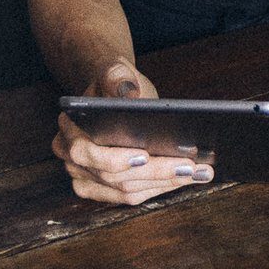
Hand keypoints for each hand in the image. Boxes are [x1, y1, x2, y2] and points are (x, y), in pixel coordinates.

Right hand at [52, 61, 212, 204]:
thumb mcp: (114, 71)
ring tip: (199, 172)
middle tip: (190, 166)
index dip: (116, 158)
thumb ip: (117, 76)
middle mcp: (72, 159)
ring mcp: (85, 178)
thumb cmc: (114, 84)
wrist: (112, 94)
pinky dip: (159, 188)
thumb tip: (129, 93)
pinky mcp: (103, 190)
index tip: (146, 155)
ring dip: (164, 184)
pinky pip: (130, 197)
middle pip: (113, 176)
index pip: (87, 152)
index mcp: (69, 130)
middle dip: (154, 172)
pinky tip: (186, 178)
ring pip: (125, 191)